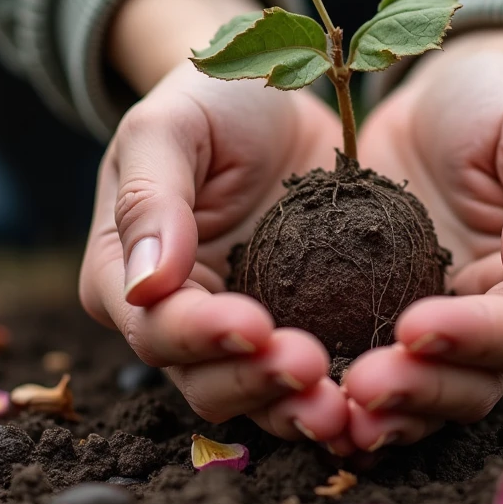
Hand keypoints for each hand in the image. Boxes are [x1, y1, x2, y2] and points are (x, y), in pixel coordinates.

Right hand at [78, 0, 348, 442]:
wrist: (275, 97)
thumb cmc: (210, 100)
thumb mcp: (169, 125)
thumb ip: (150, 199)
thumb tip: (144, 286)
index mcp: (125, 275)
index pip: (155, 326)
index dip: (202, 335)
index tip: (253, 327)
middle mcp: (177, 318)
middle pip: (205, 377)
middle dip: (257, 381)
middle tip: (310, 368)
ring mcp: (240, 331)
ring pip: (259, 394)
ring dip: (298, 406)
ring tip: (346, 405)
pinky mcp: (300, 327)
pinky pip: (316, 377)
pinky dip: (341, 392)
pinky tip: (377, 395)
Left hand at [339, 28, 502, 451]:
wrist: (444, 96)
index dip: (471, 338)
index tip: (415, 328)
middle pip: (472, 382)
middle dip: (418, 390)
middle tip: (361, 388)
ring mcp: (448, 328)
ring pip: (422, 392)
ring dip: (380, 410)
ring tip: (328, 411)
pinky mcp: (389, 318)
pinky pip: (372, 364)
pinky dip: (344, 390)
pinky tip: (297, 396)